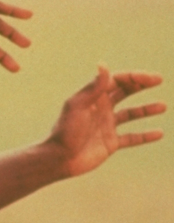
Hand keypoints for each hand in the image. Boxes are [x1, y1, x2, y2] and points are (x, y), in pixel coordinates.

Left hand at [49, 66, 165, 177]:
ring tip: (163, 106)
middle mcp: (101, 109)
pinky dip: (145, 135)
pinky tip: (159, 133)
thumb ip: (93, 87)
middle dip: (140, 85)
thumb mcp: (78, 106)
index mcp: (92, 97)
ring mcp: (106, 125)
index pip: (116, 81)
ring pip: (130, 114)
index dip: (134, 77)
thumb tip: (103, 64)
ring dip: (146, 109)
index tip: (151, 79)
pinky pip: (132, 137)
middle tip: (159, 79)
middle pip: (124, 92)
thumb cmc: (66, 130)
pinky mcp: (111, 143)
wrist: (60, 158)